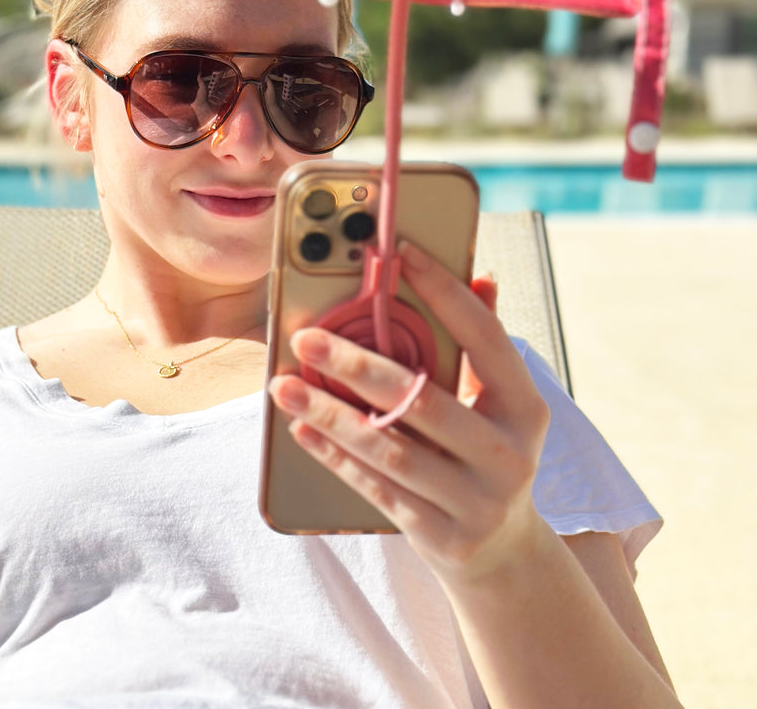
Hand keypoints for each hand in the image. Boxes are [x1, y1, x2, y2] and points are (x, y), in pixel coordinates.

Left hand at [267, 240, 550, 584]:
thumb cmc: (487, 455)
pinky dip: (335, 457)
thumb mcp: (501, 405)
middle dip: (359, 366)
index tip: (401, 254)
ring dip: (330, 414)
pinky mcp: (442, 538)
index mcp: (526, 408)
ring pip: (390, 450)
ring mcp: (477, 503)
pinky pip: (377, 490)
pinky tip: (301, 428)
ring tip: (283, 385)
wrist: (504, 554)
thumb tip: (481, 276)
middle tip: (306, 337)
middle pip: (424, 401)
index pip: (486, 338)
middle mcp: (508, 455)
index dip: (446, 293)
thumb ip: (483, 345)